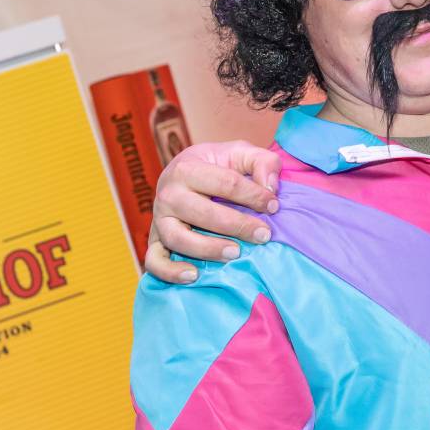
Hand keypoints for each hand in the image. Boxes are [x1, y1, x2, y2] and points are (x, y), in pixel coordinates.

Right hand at [141, 140, 282, 280]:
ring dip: (207, 249)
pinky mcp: (155, 240)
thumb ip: (262, 162)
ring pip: (177, 238)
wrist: (185, 175)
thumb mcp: (240, 153)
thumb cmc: (217, 166)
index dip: (253, 195)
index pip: (225, 183)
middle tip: (263, 235)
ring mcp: (159, 219)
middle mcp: (168, 193)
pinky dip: (170, 271)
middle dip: (237, 225)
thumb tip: (271, 188)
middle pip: (202, 212)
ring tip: (235, 253)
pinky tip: (194, 275)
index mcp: (187, 168)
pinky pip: (155, 261)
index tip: (274, 206)